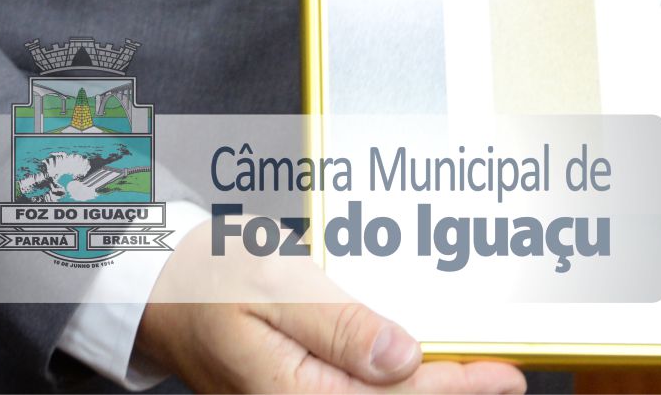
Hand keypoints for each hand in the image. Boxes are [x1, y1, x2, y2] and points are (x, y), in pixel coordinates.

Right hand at [133, 221, 523, 394]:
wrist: (155, 287)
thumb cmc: (206, 278)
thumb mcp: (273, 284)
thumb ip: (337, 325)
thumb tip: (401, 359)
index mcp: (292, 394)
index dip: (455, 388)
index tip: (504, 376)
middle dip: (446, 394)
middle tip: (504, 378)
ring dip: (421, 389)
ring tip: (474, 374)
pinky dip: (391, 383)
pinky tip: (415, 367)